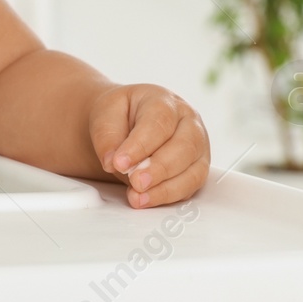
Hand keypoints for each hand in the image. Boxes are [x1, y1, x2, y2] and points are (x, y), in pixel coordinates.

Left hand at [88, 84, 209, 207]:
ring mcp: (197, 147)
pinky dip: (167, 196)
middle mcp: (188, 122)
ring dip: (164, 188)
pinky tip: (147, 199)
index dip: (140, 146)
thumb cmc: (120, 115)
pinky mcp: (196, 169)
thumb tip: (112, 162)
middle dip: (158, 169)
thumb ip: (106, 136)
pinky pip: (189, 187)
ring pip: (192, 171)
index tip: (120, 163)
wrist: (126, 122)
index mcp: (165, 102)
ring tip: (138, 196)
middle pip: (183, 147)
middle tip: (135, 182)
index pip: (158, 122)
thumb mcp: (105, 114)